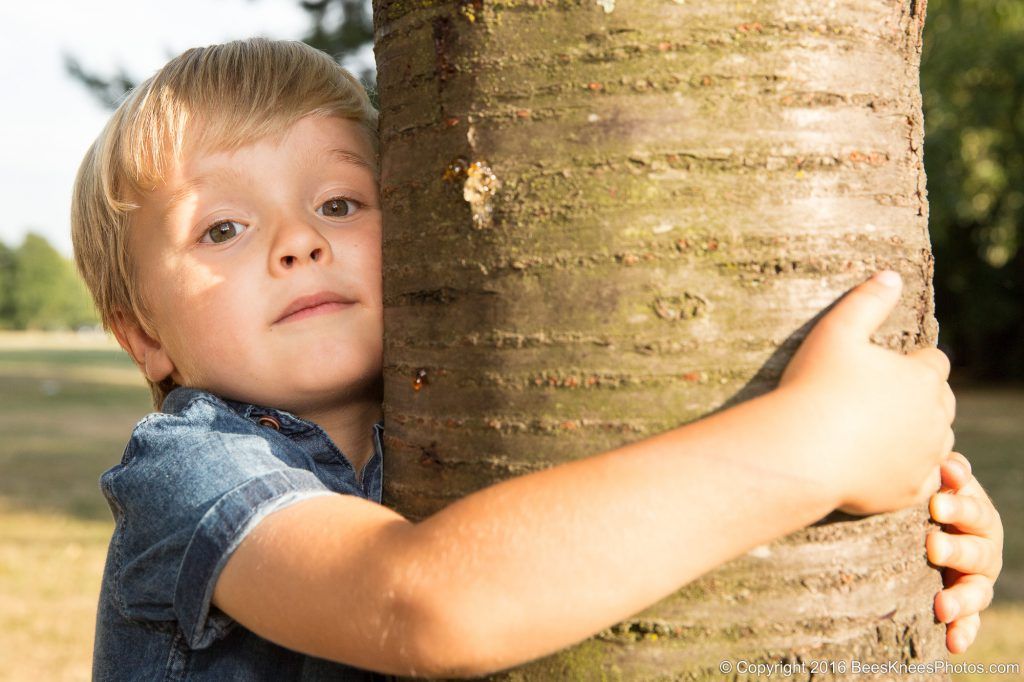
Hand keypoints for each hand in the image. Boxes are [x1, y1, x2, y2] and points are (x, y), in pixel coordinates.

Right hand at [777, 271, 955, 514]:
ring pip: (936, 442)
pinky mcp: (909, 491)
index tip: (880, 368)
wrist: (800, 452)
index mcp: (923, 378)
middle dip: (918, 399)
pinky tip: (880, 463)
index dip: (909, 363)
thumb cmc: (815, 388)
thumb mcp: (835, 332)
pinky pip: (923, 480)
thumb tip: (891, 275)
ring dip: (917, 435)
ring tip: (879, 431)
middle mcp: (934, 419)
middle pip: (940, 403)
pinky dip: (908, 472)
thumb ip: (867, 300)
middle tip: (877, 400)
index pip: (934, 363)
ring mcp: (924, 458)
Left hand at [926, 451, 1002, 653]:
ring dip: (962, 598)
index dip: (958, 504)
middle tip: (931, 547)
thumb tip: (946, 464)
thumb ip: (940, 473)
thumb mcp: (927, 483)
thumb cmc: (917, 497)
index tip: (935, 504)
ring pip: (977, 588)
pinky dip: (963, 632)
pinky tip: (953, 643)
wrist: (908, 525)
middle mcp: (981, 544)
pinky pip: (969, 622)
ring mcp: (975, 577)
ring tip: (942, 606)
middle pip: (977, 548)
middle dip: (956, 549)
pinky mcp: (966, 604)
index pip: (972, 506)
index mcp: (973, 511)